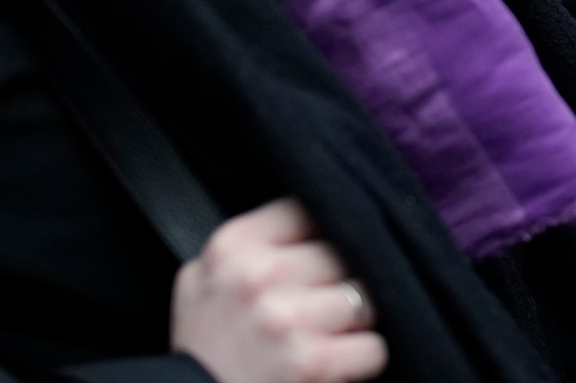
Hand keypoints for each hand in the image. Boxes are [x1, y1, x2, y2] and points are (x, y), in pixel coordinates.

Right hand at [172, 199, 385, 382]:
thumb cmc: (204, 350)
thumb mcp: (202, 281)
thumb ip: (248, 246)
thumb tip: (311, 212)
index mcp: (231, 246)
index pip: (310, 210)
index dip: (325, 235)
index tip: (320, 256)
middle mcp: (257, 276)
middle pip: (345, 253)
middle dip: (340, 281)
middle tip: (319, 307)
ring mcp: (287, 318)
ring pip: (367, 297)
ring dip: (355, 322)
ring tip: (325, 336)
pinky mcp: (314, 361)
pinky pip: (374, 346)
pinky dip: (361, 361)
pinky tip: (333, 365)